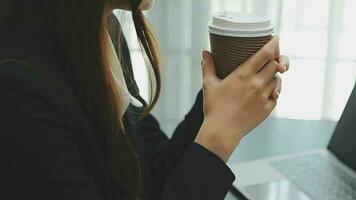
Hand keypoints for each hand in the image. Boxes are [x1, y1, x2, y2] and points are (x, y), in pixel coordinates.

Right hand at [194, 37, 288, 161]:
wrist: (222, 131)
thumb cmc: (214, 107)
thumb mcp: (209, 84)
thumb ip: (208, 66)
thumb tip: (205, 52)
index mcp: (243, 74)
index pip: (265, 53)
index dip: (273, 44)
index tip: (275, 38)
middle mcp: (257, 83)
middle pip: (275, 64)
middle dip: (275, 59)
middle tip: (270, 58)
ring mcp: (264, 97)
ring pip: (277, 80)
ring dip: (273, 76)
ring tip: (265, 77)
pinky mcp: (267, 109)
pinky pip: (276, 95)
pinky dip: (273, 91)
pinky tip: (265, 92)